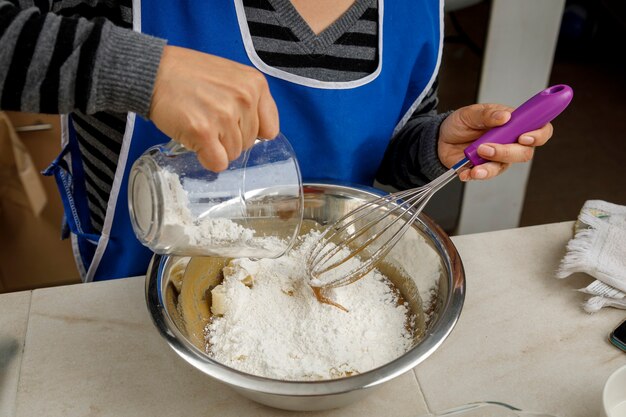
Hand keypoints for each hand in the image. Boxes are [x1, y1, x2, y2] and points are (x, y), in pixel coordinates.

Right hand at [149, 46, 279, 171]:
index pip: (269, 130)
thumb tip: (262, 133)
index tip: (234, 125)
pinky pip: (217, 163)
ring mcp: (224, 116)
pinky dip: (206, 159)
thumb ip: (250, 99)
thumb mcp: (231, 76)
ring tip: (198, 124)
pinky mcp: (204, 132)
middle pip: (248, 144)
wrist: (153, 72)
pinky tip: (195, 142)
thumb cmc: (188, 75)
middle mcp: (244, 99)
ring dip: (215, 147)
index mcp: (255, 84)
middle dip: (228, 138)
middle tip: (208, 119)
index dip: (250, 132)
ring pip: (232, 154)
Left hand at [438, 104, 553, 180]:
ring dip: (489, 167)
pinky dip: (474, 175)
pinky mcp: (484, 169)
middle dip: (507, 152)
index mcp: (513, 124)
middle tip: (486, 148)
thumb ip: (487, 114)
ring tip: (474, 163)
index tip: (524, 137)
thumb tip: (505, 116)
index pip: (539, 130)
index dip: (538, 135)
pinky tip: (466, 171)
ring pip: (503, 167)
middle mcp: (510, 142)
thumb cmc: (461, 123)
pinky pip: (484, 176)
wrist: (441, 138)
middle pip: (524, 153)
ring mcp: (498, 158)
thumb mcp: (470, 113)